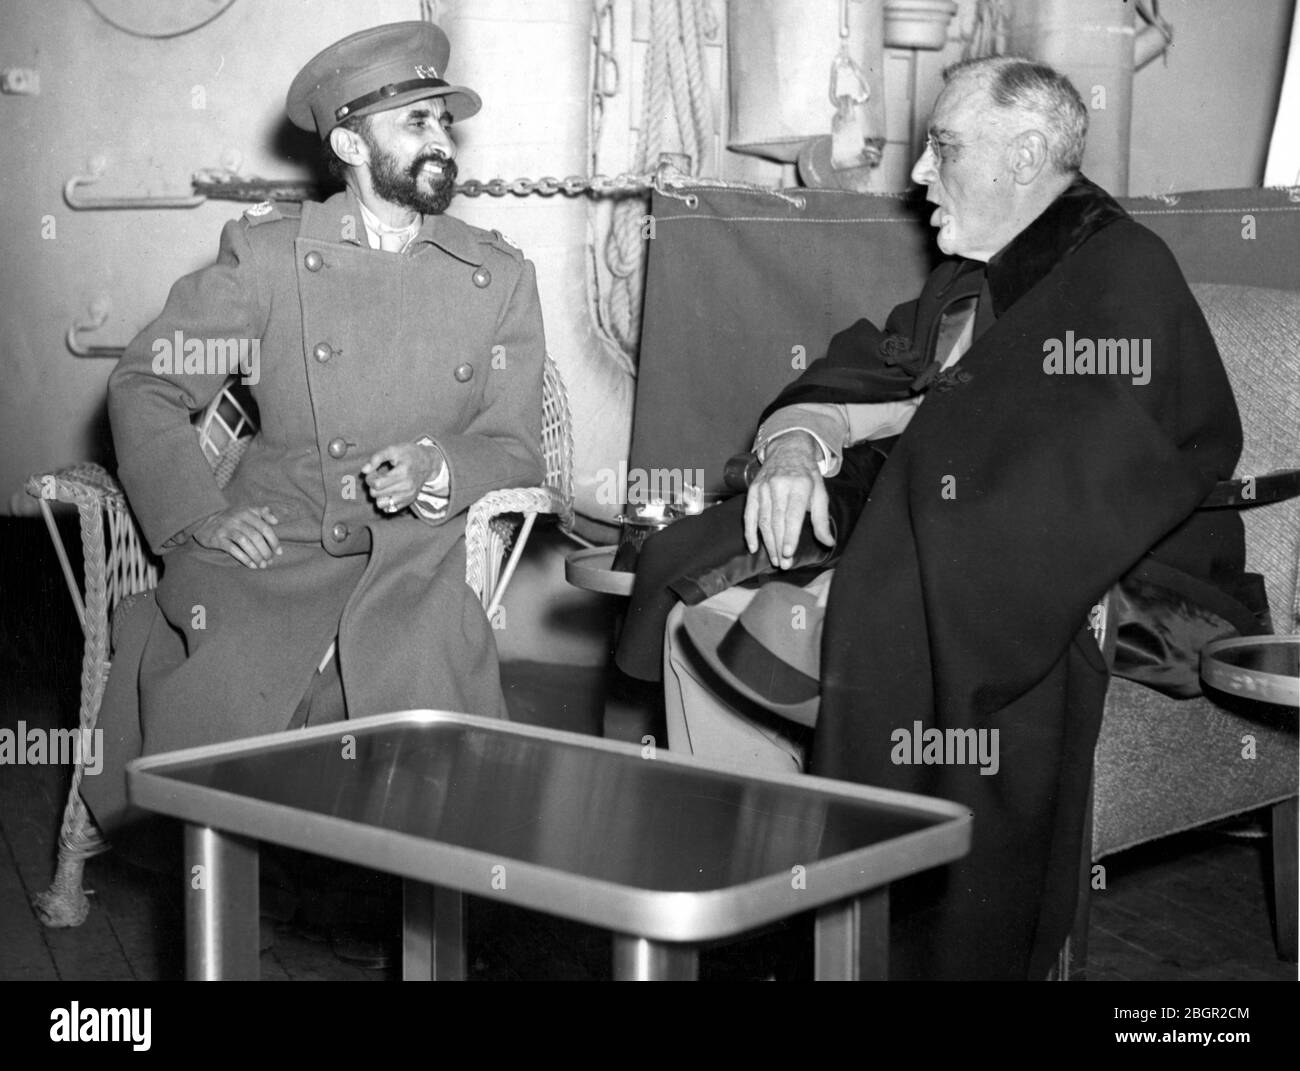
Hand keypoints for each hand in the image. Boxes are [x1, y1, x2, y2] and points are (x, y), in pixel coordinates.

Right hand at [192, 506, 280, 568]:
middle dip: (265, 551)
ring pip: (245, 543)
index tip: (279, 552)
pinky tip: (251, 565)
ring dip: (256, 556)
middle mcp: (237, 520)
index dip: (273, 541)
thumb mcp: (245, 510)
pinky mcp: (217, 539)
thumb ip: (262, 513)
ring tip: (263, 565)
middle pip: (256, 537)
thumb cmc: (230, 517)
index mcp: (246, 513)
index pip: (264, 528)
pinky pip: (233, 550)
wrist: (203, 519)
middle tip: (270, 560)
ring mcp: (226, 529)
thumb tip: (276, 521)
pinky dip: (244, 558)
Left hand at [362, 441, 442, 513]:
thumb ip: (377, 458)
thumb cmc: (408, 454)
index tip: (373, 472)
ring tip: (383, 485)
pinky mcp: (408, 501)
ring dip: (378, 495)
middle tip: (377, 477)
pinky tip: (389, 491)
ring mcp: (408, 496)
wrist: (427, 463)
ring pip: (381, 504)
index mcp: (402, 473)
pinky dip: (386, 501)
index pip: (377, 484)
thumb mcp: (393, 449)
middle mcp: (407, 487)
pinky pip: (390, 509)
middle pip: (377, 494)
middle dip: (372, 486)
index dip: (370, 478)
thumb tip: (364, 471)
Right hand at [743, 432, 833, 568]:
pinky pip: (749, 515)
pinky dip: (750, 532)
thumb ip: (822, 519)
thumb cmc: (806, 475)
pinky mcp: (753, 490)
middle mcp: (779, 486)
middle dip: (779, 545)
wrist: (788, 450)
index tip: (788, 553)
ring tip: (774, 559)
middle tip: (783, 564)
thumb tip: (828, 542)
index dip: (790, 535)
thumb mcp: (820, 492)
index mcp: (799, 486)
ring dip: (767, 542)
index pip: (792, 515)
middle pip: (777, 521)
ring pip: (763, 520)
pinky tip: (753, 547)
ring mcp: (763, 488)